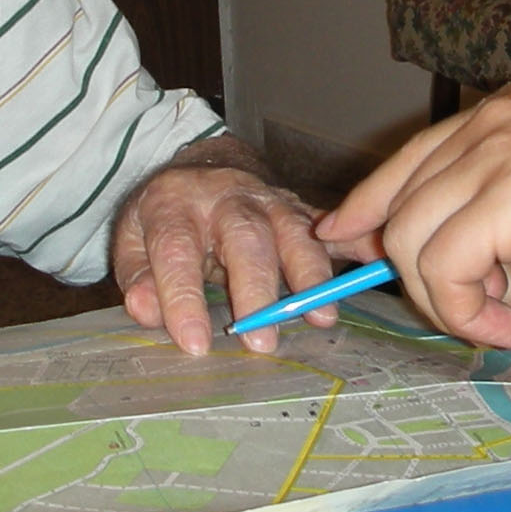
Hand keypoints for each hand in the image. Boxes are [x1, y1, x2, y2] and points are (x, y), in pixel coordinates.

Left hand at [114, 145, 344, 353]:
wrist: (203, 168)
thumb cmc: (167, 216)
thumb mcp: (134, 238)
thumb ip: (138, 275)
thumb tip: (146, 310)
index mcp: (174, 204)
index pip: (176, 250)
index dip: (184, 298)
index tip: (196, 344)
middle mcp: (226, 197)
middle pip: (244, 238)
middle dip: (257, 289)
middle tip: (261, 341)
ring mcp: (268, 200)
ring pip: (294, 230)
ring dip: (310, 274)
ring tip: (320, 317)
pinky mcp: (299, 208)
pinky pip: (332, 223)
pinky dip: (356, 240)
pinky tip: (376, 258)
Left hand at [313, 78, 510, 347]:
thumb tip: (490, 289)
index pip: (418, 155)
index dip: (374, 202)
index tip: (350, 241)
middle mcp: (495, 119)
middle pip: (400, 195)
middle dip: (404, 265)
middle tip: (458, 316)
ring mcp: (496, 150)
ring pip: (415, 239)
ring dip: (454, 300)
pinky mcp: (505, 194)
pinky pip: (443, 267)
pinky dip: (466, 310)